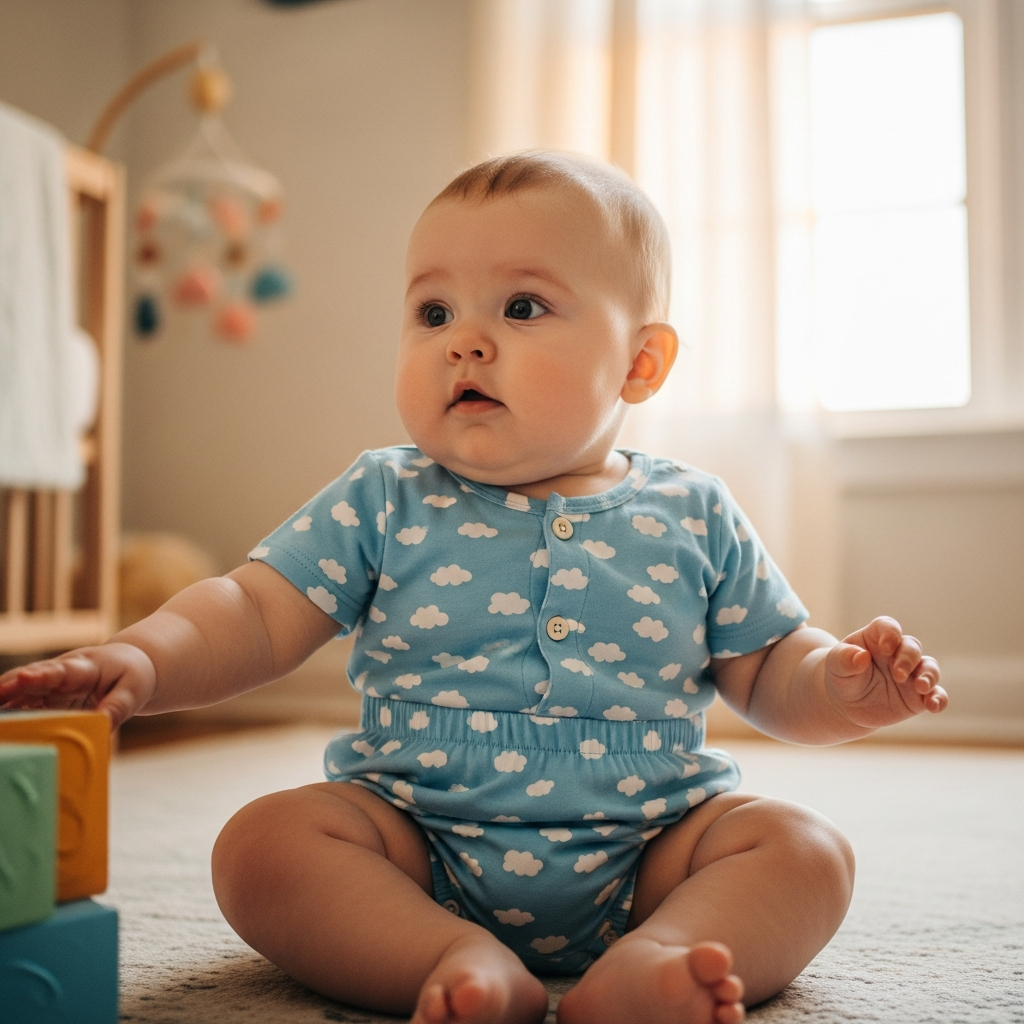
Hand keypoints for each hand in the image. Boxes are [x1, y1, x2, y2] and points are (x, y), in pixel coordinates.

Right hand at [0, 643, 156, 728]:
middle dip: (6, 689)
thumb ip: (117, 707)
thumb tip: (103, 725)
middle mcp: (57, 673)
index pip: (58, 672)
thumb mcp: (132, 691)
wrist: (125, 663)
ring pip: (16, 691)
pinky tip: (3, 729)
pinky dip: (5, 713)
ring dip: (0, 701)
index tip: (24, 678)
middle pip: (27, 680)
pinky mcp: (40, 696)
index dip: (40, 676)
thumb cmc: (130, 675)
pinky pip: (18, 704)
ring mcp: (45, 684)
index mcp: (82, 669)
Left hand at [823, 617, 945, 730]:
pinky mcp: (919, 696)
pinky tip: (933, 706)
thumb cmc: (842, 676)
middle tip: (897, 674)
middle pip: (911, 647)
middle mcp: (898, 653)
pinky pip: (936, 694)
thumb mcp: (836, 666)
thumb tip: (861, 656)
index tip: (885, 647)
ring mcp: (911, 674)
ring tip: (921, 687)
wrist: (847, 703)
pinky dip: (939, 699)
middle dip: (907, 658)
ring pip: (929, 668)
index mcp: (877, 638)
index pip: (888, 627)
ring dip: (929, 676)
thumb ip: (845, 659)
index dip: (890, 634)